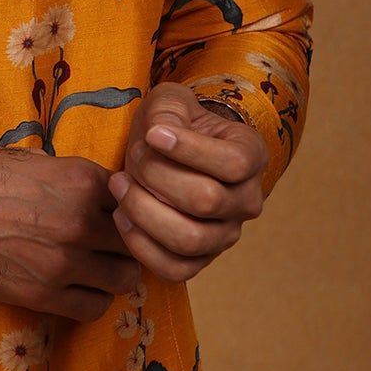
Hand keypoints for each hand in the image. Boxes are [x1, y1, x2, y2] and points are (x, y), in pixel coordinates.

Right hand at [0, 140, 141, 323]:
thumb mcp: (29, 160)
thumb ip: (69, 178)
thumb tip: (94, 191)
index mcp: (81, 178)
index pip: (134, 200)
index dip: (126, 209)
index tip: (114, 216)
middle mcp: (82, 220)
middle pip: (136, 242)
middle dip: (126, 244)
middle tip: (108, 246)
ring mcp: (65, 261)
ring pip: (123, 279)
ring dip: (112, 274)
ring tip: (93, 270)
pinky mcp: (42, 295)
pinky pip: (93, 308)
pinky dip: (90, 300)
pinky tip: (73, 289)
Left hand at [107, 82, 266, 283]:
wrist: (167, 152)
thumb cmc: (171, 124)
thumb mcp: (170, 102)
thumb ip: (168, 111)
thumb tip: (159, 136)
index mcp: (251, 155)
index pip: (233, 163)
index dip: (189, 150)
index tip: (152, 134)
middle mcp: (247, 200)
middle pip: (206, 201)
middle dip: (157, 176)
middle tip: (133, 156)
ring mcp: (226, 235)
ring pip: (190, 239)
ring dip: (144, 210)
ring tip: (119, 184)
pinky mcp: (200, 260)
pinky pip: (174, 268)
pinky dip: (140, 244)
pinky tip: (121, 214)